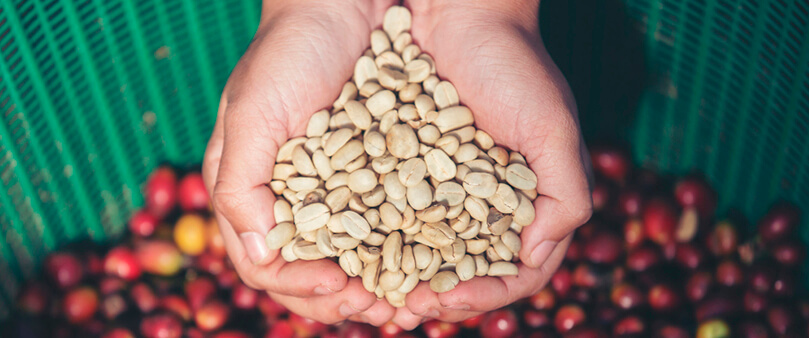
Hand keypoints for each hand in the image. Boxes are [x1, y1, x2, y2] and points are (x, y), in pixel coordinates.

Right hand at [202, 0, 397, 324]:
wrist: (343, 4)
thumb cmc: (289, 53)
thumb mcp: (252, 115)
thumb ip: (241, 186)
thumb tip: (259, 254)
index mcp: (249, 191)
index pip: (266, 264)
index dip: (301, 286)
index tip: (341, 288)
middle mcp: (290, 198)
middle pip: (310, 272)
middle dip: (344, 299)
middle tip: (384, 311)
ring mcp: (334, 188)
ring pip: (351, 257)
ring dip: (377, 285)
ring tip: (409, 302)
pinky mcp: (374, 173)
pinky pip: (385, 223)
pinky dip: (402, 250)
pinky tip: (427, 261)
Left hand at [389, 0, 593, 327]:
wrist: (460, 14)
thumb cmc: (515, 66)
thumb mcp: (553, 128)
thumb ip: (565, 195)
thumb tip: (536, 255)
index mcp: (529, 205)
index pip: (514, 272)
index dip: (485, 295)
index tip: (449, 300)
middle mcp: (485, 205)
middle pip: (464, 271)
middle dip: (435, 297)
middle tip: (401, 310)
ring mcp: (444, 188)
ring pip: (423, 250)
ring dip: (400, 277)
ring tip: (373, 292)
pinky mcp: (405, 168)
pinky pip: (389, 212)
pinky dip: (374, 237)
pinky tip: (351, 250)